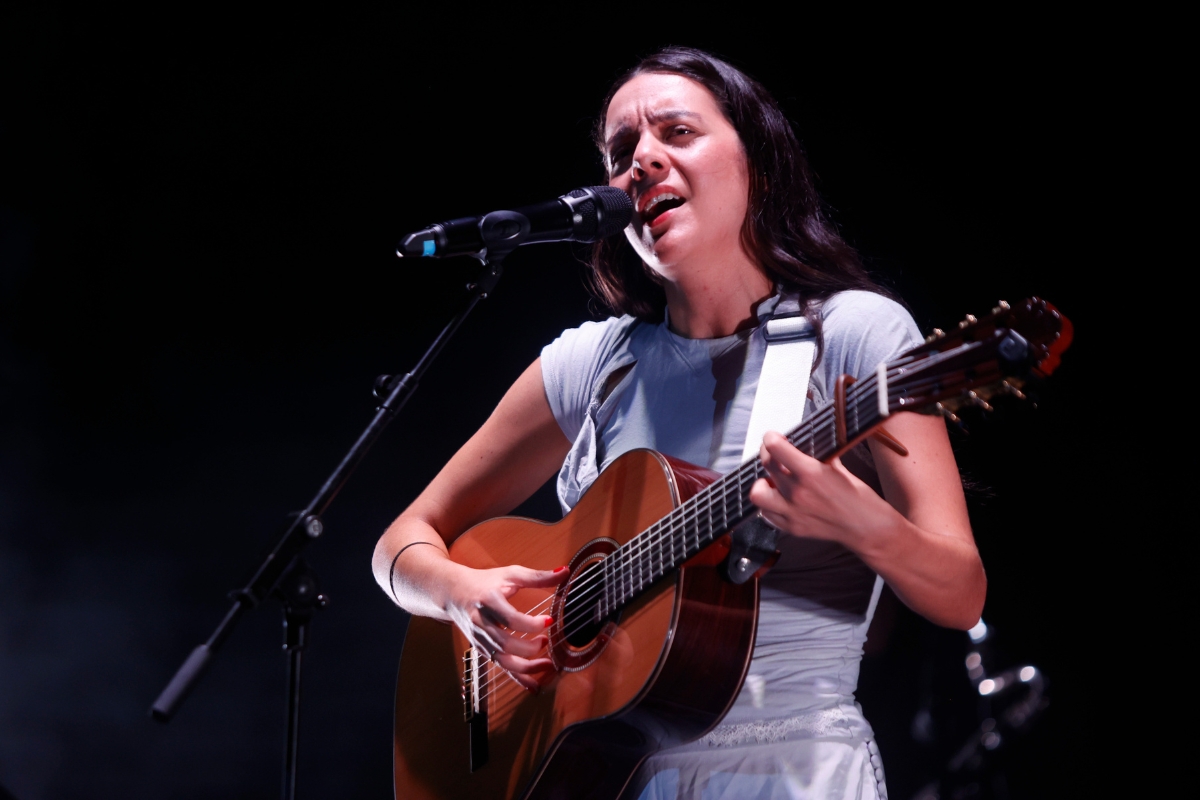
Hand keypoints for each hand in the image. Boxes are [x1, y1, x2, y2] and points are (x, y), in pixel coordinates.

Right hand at [442, 564, 568, 689]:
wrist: (453, 593)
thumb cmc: (484, 582)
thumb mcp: (510, 574)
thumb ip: (538, 576)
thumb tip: (565, 572)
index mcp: (488, 601)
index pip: (511, 619)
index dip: (531, 624)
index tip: (549, 621)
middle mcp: (481, 623)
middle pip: (505, 644)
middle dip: (529, 647)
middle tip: (547, 642)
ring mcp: (479, 639)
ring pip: (502, 660)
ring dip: (526, 667)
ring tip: (547, 665)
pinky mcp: (481, 649)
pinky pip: (500, 666)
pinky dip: (517, 677)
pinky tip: (533, 684)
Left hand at [748, 431, 901, 547]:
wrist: (866, 528)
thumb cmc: (858, 497)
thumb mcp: (838, 467)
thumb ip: (818, 455)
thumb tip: (805, 443)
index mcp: (810, 473)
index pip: (775, 448)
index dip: (770, 438)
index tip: (773, 437)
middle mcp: (797, 493)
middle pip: (766, 465)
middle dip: (767, 454)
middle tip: (773, 453)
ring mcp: (792, 513)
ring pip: (757, 493)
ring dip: (762, 484)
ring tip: (772, 481)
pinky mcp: (792, 528)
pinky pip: (766, 514)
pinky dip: (769, 505)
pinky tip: (779, 499)